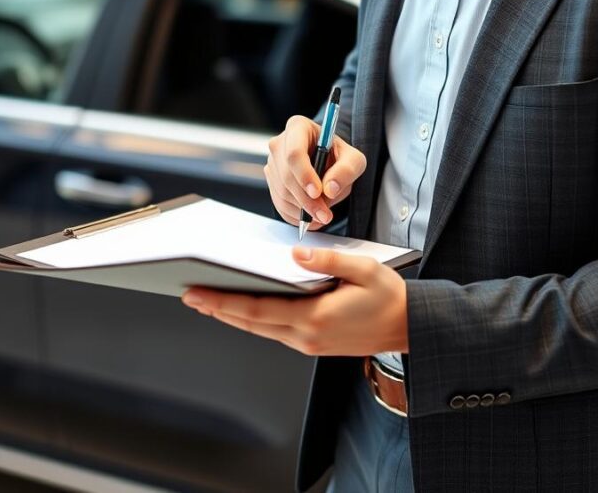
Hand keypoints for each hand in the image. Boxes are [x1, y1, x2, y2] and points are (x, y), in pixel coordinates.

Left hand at [181, 246, 408, 356]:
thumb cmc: (389, 296)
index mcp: (315, 317)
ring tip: (205, 299)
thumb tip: (296, 253)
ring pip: (259, 328)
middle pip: (250, 322)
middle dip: (217, 308)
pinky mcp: (311, 343)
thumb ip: (328, 260)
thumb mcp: (364, 268)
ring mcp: (307, 343)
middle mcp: (306, 335)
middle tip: (188, 293)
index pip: (257, 309)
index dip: (223, 301)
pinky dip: (252, 318)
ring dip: (231, 315)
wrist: (409, 328)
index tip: (196, 293)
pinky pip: (273, 330)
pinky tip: (240, 306)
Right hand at [265, 115, 366, 231]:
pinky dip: (295, 215)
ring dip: (302, 209)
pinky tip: (311, 216)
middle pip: (286, 176)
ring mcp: (272, 162)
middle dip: (306, 199)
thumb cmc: (339, 156)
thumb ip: (347, 170)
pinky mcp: (271, 181)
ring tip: (323, 214)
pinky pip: (279, 203)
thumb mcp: (353, 159)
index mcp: (298, 127)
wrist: (329, 163)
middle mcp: (280, 143)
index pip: (294, 152)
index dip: (304, 174)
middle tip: (325, 214)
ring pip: (282, 192)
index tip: (317, 192)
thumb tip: (330, 189)